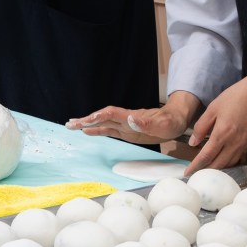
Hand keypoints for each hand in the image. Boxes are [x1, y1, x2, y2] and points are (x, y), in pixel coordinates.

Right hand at [67, 91, 201, 143]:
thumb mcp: (163, 124)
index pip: (110, 114)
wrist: (177, 120)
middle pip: (101, 117)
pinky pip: (109, 130)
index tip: (84, 122)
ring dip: (87, 124)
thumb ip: (146, 122)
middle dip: (85, 120)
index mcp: (132, 116)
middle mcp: (125, 119)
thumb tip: (130, 118)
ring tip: (71, 126)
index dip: (97, 117)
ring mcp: (125, 125)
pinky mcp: (127, 131)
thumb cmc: (171, 121)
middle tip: (69, 124)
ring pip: (102, 123)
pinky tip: (87, 132)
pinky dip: (96, 130)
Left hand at [184, 66, 246, 175]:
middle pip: (219, 164)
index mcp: (222, 134)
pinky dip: (229, 162)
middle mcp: (234, 143)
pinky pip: (238, 158)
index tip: (187, 173)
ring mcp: (244, 144)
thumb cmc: (236, 97)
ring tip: (207, 169)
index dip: (195, 166)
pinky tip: (223, 160)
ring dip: (218, 168)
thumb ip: (202, 126)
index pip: (206, 156)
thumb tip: (193, 143)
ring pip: (229, 163)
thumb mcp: (213, 108)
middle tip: (196, 173)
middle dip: (206, 170)